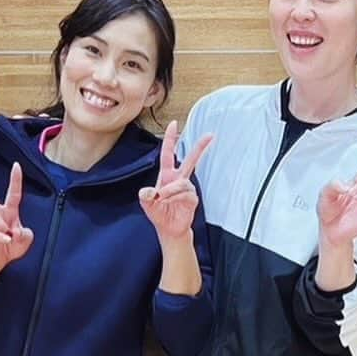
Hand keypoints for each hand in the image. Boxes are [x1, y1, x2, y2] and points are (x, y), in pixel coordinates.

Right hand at [0, 162, 32, 271]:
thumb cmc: (11, 246)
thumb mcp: (26, 239)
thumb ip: (26, 234)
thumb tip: (16, 231)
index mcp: (9, 211)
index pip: (13, 193)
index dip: (15, 179)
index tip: (16, 165)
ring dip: (1, 224)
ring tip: (8, 235)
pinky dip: (0, 236)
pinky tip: (6, 239)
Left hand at [138, 120, 212, 241]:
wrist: (169, 230)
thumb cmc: (159, 214)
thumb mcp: (147, 204)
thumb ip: (146, 196)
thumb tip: (150, 191)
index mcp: (166, 175)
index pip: (168, 153)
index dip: (170, 139)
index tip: (173, 124)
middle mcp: (178, 179)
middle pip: (191, 159)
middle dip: (200, 147)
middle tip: (210, 135)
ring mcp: (187, 188)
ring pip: (182, 183)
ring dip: (171, 191)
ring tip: (162, 199)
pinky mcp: (192, 199)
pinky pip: (186, 193)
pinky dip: (175, 197)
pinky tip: (170, 202)